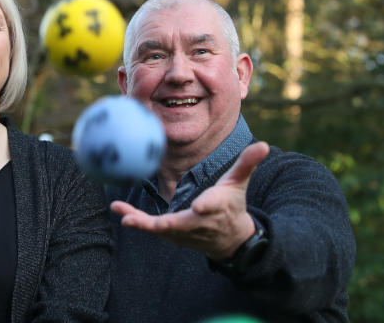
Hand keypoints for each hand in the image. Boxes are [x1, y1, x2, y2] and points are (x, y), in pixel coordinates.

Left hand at [110, 141, 269, 259]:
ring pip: (163, 229)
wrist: (229, 238)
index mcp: (218, 207)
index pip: (213, 207)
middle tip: (155, 223)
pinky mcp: (172, 235)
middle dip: (169, 225)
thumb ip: (247, 163)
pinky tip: (119, 211)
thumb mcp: (240, 183)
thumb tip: (264, 144)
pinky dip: (136, 220)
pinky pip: (152, 228)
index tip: (199, 206)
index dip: (206, 207)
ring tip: (124, 216)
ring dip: (143, 222)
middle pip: (183, 224)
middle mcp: (200, 223)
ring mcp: (184, 232)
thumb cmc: (232, 204)